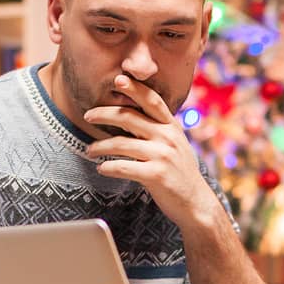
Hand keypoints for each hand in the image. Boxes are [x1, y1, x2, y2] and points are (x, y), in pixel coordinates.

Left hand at [84, 74, 216, 229]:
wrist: (196, 203)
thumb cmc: (180, 174)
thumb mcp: (174, 145)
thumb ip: (156, 130)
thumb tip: (128, 116)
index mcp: (172, 127)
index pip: (152, 101)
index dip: (135, 88)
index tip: (118, 79)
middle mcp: (168, 137)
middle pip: (129, 117)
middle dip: (104, 114)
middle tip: (88, 115)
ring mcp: (163, 155)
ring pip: (121, 144)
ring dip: (100, 146)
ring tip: (89, 150)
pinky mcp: (156, 175)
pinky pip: (124, 167)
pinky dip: (109, 167)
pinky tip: (102, 168)